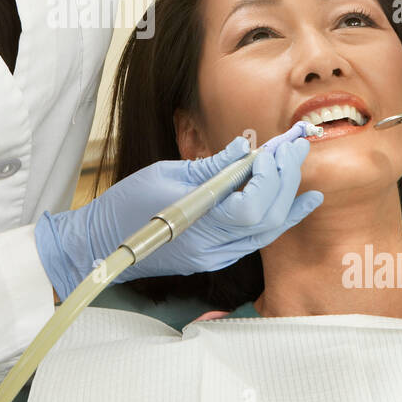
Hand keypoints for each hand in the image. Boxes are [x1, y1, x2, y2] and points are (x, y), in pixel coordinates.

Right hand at [34, 121, 323, 300]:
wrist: (102, 244)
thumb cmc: (126, 205)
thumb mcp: (166, 175)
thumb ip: (212, 167)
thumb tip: (246, 148)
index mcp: (198, 225)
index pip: (252, 206)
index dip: (270, 176)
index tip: (273, 148)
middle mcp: (213, 249)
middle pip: (267, 218)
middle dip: (286, 178)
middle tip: (298, 144)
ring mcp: (216, 257)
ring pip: (267, 231)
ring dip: (288, 196)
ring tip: (299, 164)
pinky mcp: (216, 256)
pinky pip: (256, 238)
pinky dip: (278, 215)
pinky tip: (297, 200)